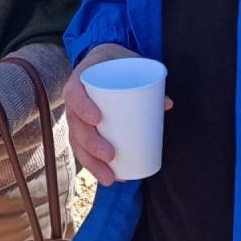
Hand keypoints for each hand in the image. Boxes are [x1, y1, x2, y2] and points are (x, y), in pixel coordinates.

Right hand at [64, 44, 171, 186]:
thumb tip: (166, 104)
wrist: (103, 61)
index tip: (97, 118)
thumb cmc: (116, 63)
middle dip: (91, 144)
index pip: (74, 94)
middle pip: (76, 126)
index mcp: (79, 80)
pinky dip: (95, 166)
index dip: (82, 107)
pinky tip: (109, 179)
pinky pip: (83, 151)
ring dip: (92, 163)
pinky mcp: (84, 130)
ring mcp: (76, 118)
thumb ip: (146, 79)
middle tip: (110, 155)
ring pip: (77, 144)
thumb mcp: (129, 63)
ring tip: (109, 177)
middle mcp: (73, 102)